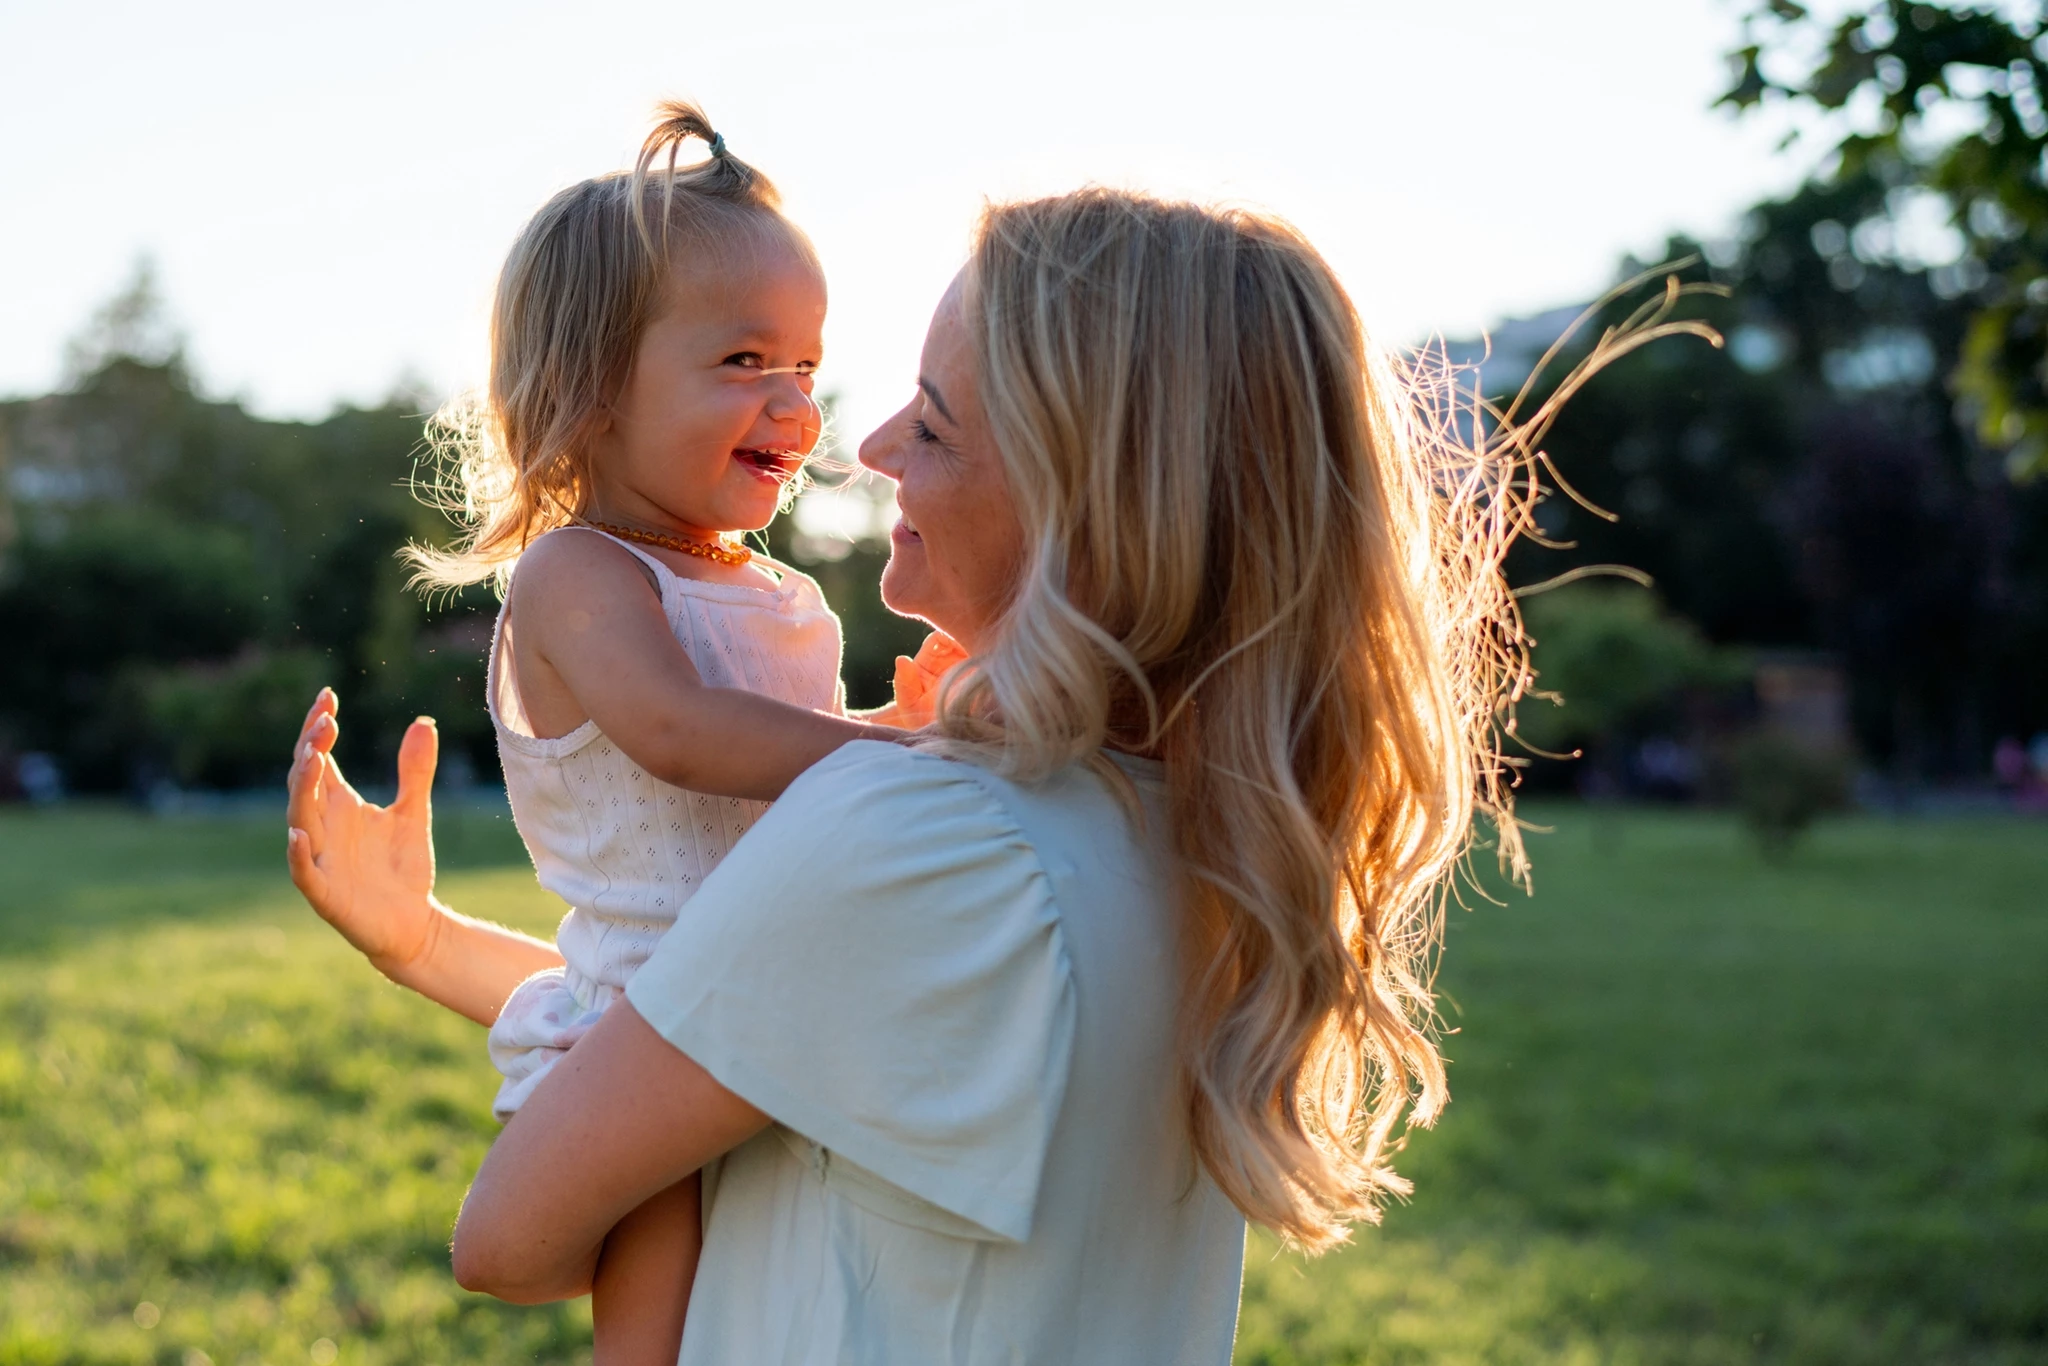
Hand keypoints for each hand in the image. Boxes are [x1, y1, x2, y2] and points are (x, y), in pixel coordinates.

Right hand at [286, 688, 441, 973]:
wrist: (413, 923)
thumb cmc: (403, 867)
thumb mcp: (414, 811)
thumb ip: (414, 770)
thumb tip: (423, 722)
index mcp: (338, 804)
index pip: (318, 758)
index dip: (318, 728)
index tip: (328, 695)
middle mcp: (322, 826)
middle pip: (304, 781)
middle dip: (311, 750)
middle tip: (325, 722)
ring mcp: (319, 857)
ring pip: (300, 817)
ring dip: (303, 789)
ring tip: (312, 758)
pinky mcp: (324, 891)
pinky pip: (304, 870)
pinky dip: (299, 851)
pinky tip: (300, 832)